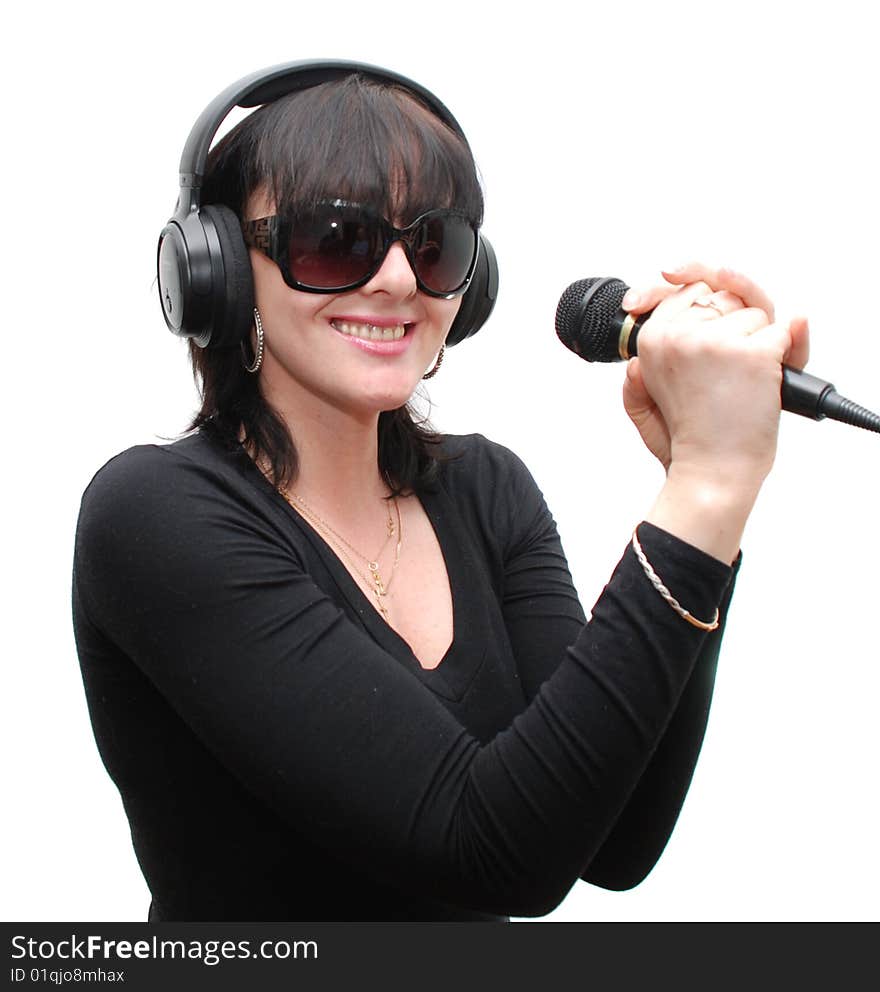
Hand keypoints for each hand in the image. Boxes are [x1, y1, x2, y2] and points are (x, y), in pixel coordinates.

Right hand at [621, 262, 809, 486]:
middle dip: (733, 328)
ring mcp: (715, 341)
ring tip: (737, 383)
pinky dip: (781, 358)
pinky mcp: (751, 352)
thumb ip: (633, 376)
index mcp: (652, 340)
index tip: (710, 341)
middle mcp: (679, 334)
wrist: (711, 472)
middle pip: (725, 298)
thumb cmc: (686, 439)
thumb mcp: (644, 404)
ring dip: (756, 345)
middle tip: (724, 372)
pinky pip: (783, 333)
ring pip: (755, 314)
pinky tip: (759, 384)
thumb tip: (632, 361)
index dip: (708, 312)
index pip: (690, 292)